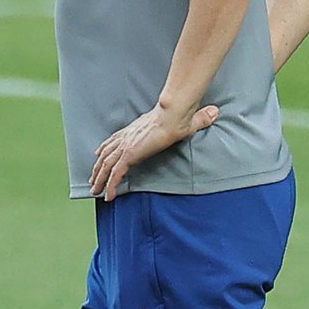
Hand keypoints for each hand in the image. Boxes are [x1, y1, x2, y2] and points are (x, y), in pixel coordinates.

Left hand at [90, 103, 219, 200]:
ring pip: (106, 166)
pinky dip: (110, 186)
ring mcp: (127, 145)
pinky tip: (108, 196)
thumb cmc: (180, 116)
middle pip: (106, 154)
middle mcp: (128, 137)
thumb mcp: (189, 119)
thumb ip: (200, 119)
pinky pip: (116, 174)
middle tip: (93, 180)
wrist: (174, 113)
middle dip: (98, 168)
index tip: (99, 154)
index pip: (116, 139)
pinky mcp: (130, 154)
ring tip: (95, 191)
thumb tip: (215, 112)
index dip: (106, 148)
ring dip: (99, 179)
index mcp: (136, 129)